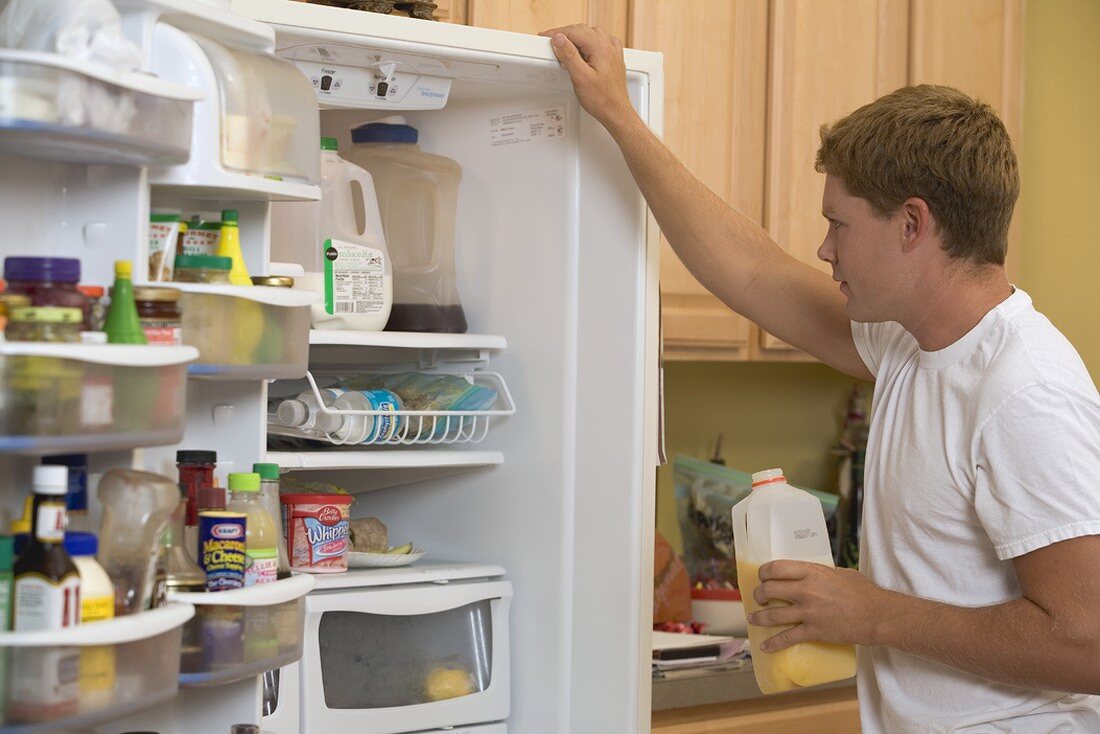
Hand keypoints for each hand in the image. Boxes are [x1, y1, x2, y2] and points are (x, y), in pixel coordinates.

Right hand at [539, 24, 637, 130]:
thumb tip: (559, 39)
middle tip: (552, 42)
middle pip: (582, 30)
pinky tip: (585, 48)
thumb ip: (569, 56)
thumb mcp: (580, 78)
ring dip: (577, 36)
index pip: (574, 31)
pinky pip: (601, 41)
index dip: (557, 33)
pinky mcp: (614, 58)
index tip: (545, 37)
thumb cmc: (602, 100)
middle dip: (565, 34)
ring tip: (565, 46)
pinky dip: (589, 41)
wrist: (616, 112)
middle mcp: (609, 46)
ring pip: (592, 33)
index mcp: (601, 48)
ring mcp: (613, 51)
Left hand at [747, 560, 887, 651]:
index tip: (762, 576)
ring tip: (753, 619)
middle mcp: (806, 590)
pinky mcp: (814, 631)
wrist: (878, 616)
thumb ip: (822, 574)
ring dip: (759, 617)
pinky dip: (773, 643)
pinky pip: (787, 638)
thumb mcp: (842, 573)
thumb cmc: (865, 592)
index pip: (777, 567)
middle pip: (770, 589)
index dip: (764, 572)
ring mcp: (808, 612)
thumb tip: (812, 575)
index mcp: (812, 572)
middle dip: (759, 593)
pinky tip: (765, 646)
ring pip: (773, 615)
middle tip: (759, 597)